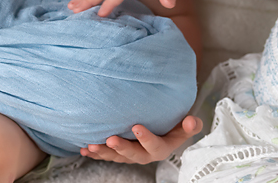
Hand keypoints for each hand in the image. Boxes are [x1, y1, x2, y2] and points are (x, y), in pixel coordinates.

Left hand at [79, 116, 201, 163]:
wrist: (163, 128)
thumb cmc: (173, 124)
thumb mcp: (184, 125)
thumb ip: (190, 125)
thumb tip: (193, 121)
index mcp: (162, 148)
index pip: (155, 145)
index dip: (146, 138)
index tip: (136, 126)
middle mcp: (146, 154)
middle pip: (133, 154)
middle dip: (121, 148)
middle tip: (111, 139)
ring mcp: (131, 155)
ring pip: (117, 157)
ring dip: (104, 152)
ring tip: (91, 146)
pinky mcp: (120, 153)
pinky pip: (107, 155)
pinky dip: (95, 152)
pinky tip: (84, 148)